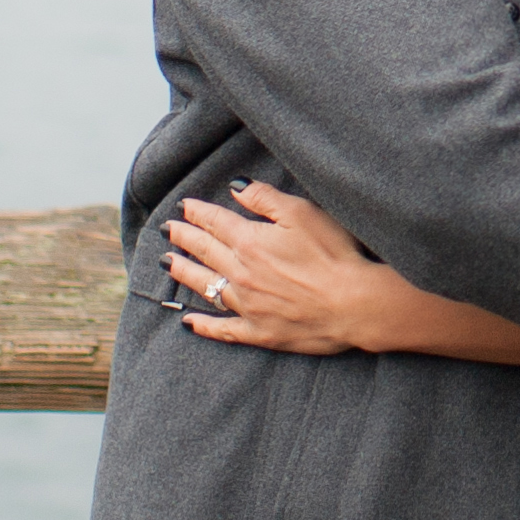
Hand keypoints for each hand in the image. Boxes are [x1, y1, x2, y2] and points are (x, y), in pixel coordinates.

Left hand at [168, 185, 400, 356]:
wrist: (352, 303)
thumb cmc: (333, 254)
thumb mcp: (302, 213)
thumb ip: (264, 198)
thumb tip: (235, 187)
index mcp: (250, 241)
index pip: (215, 222)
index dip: (197, 212)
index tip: (183, 206)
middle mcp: (241, 273)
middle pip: (205, 251)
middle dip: (184, 238)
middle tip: (167, 230)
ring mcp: (247, 305)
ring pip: (206, 286)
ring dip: (185, 272)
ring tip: (168, 263)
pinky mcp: (258, 331)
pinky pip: (222, 329)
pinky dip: (203, 326)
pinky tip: (188, 321)